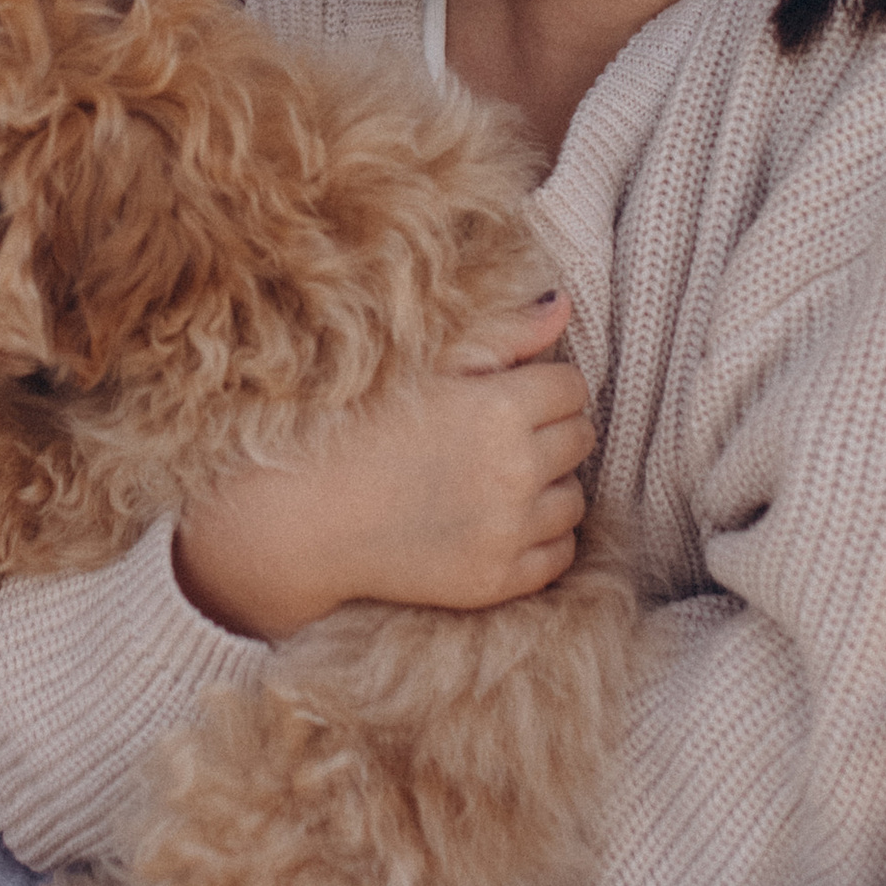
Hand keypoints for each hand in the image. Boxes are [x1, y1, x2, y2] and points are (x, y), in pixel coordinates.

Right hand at [173, 297, 592, 641]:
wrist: (306, 517)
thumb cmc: (359, 427)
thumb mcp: (429, 368)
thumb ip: (504, 335)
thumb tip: (565, 306)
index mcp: (500, 407)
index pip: (572, 387)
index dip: (543, 386)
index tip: (511, 393)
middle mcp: (515, 470)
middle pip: (579, 439)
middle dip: (551, 431)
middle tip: (503, 435)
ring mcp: (508, 531)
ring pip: (573, 500)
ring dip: (548, 486)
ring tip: (499, 479)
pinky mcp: (497, 579)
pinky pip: (559, 554)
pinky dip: (540, 537)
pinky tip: (499, 522)